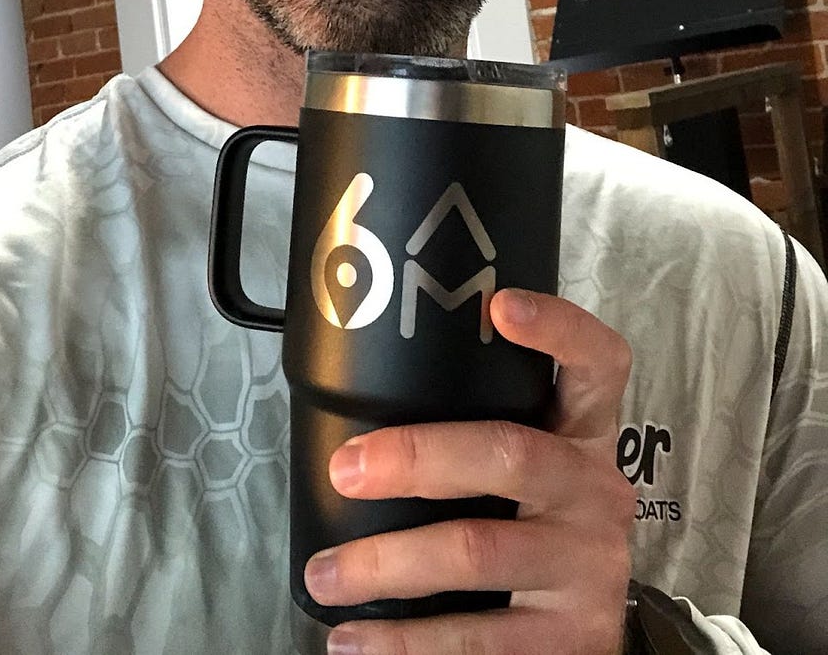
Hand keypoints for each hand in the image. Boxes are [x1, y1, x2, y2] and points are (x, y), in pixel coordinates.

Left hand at [303, 289, 636, 653]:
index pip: (597, 364)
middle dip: (417, 457)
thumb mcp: (528, 468)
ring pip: (478, 551)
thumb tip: (354, 410)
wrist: (586, 633)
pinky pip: (481, 641)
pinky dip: (408, 645)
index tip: (502, 304)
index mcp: (582, 434)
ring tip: (327, 575)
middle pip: (511, 453)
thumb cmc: (532, 526)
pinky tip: (356, 643)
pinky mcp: (573, 637)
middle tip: (347, 470)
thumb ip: (477, 428)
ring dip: (388, 564)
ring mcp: (588, 565)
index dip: (558, 328)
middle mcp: (594, 490)